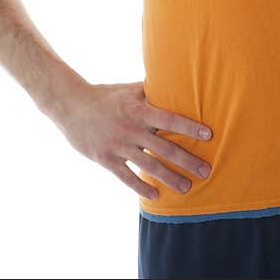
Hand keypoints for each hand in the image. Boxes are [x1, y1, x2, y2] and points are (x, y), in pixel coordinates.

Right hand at [48, 81, 211, 199]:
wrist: (70, 105)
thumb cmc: (105, 96)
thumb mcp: (129, 90)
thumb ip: (152, 91)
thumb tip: (177, 84)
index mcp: (139, 110)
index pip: (170, 119)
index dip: (190, 127)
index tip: (209, 135)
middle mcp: (131, 130)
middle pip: (165, 148)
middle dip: (187, 161)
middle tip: (206, 171)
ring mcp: (118, 146)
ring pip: (149, 166)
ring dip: (170, 178)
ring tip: (187, 187)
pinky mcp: (105, 159)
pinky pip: (125, 176)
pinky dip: (140, 187)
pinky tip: (155, 195)